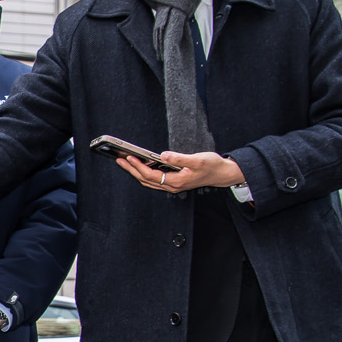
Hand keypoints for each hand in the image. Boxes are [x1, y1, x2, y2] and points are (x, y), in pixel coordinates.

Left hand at [114, 151, 244, 193]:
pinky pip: (155, 180)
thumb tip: (163, 155)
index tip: (129, 157)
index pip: (151, 175)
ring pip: (149, 182)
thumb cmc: (212, 166)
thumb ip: (179, 158)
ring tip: (126, 162)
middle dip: (131, 170)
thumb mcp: (197, 160)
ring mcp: (173, 185)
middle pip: (146, 180)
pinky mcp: (174, 182)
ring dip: (136, 173)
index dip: (138, 167)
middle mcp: (172, 186)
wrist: (222, 174)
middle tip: (119, 160)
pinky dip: (145, 174)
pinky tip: (141, 166)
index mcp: (176, 181)